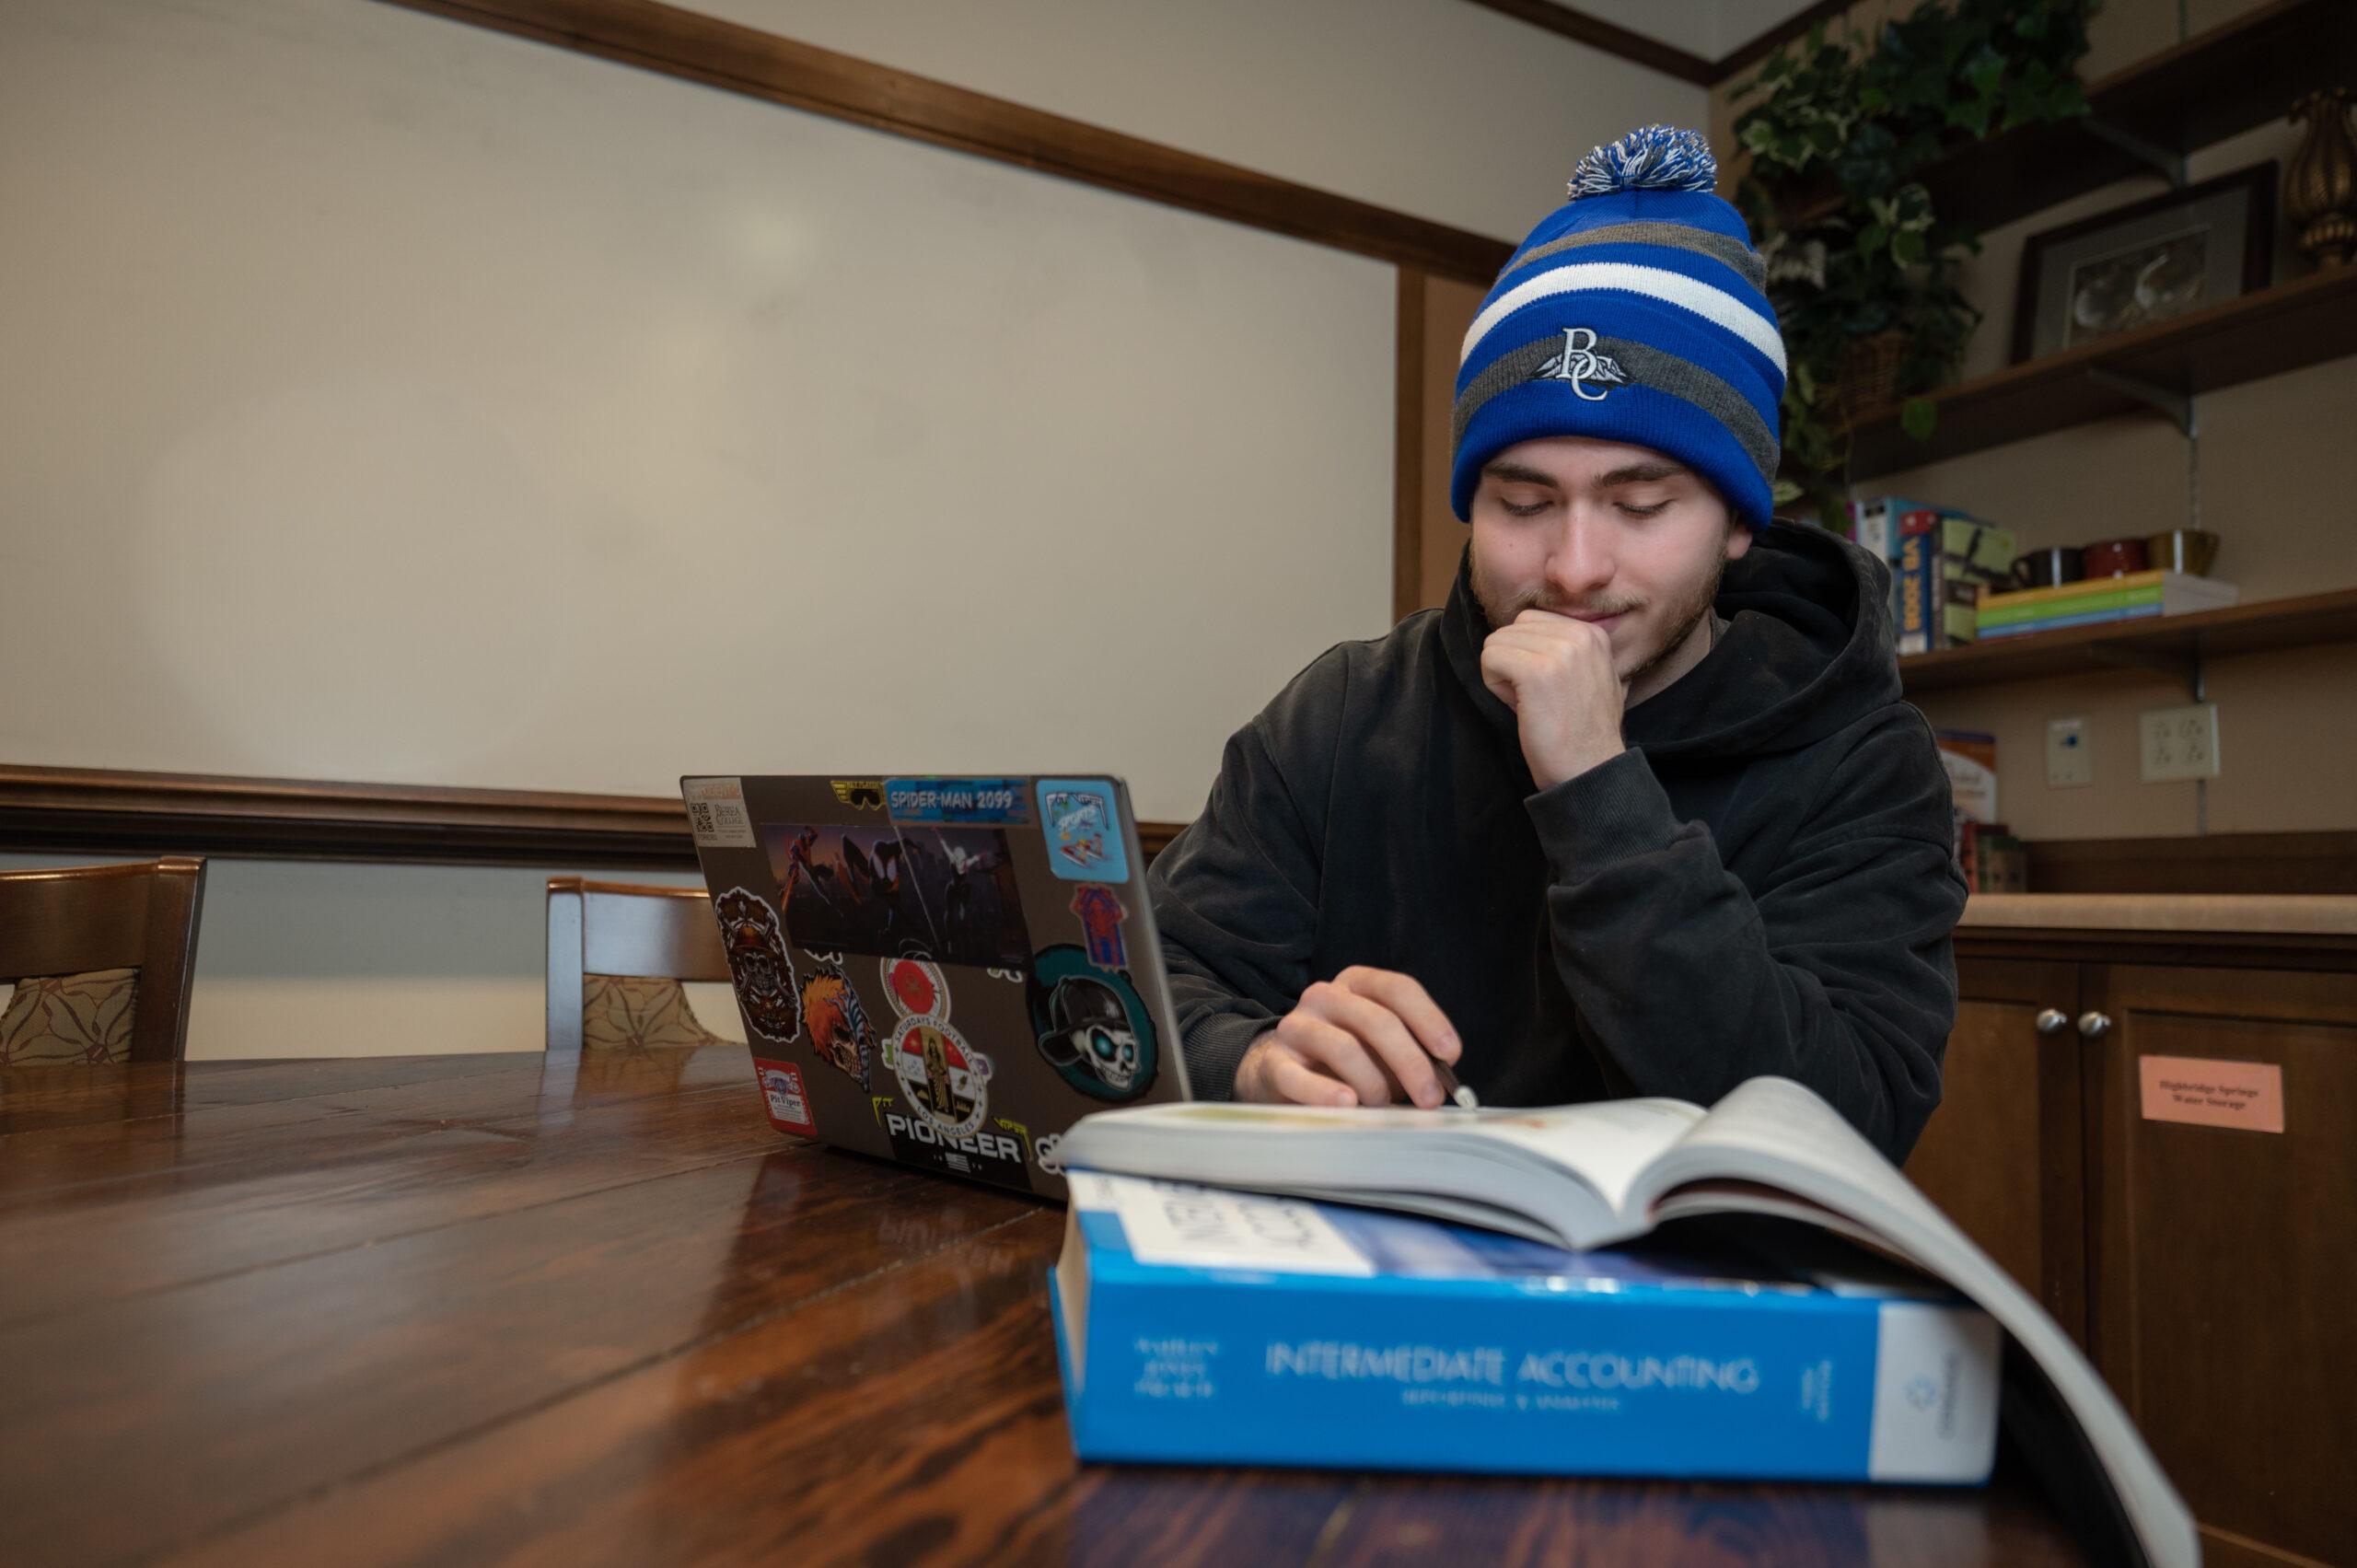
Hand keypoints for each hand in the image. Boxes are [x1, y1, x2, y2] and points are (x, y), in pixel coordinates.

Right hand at [1236, 966, 1461, 1108]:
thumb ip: (1408, 1052)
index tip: (1450, 1054)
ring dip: (1374, 1084)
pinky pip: (1299, 1077)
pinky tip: (1347, 1104)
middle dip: (1411, 1062)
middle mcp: (1325, 996)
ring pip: (1346, 1049)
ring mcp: (1296, 1026)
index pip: (1398, 989)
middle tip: (1430, 1098)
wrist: (1279, 1071)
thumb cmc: (1344, 1061)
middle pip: (1378, 1021)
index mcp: (1356, 984)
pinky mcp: (1274, 1062)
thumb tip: (1441, 1081)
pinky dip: (1326, 1093)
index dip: (1430, 1020)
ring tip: (1382, 1106)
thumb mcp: (1378, 1046)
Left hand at [1478, 608, 1627, 789]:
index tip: (1546, 687)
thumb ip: (1569, 649)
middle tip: (1534, 698)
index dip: (1527, 654)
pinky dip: (1494, 686)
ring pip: (1496, 642)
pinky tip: (1520, 707)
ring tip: (1530, 703)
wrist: (1590, 770)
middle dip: (1512, 662)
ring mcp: (1559, 651)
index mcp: (1592, 633)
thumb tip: (1528, 630)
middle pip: (1511, 628)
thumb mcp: (1592, 677)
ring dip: (1502, 675)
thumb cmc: (1583, 732)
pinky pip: (1489, 659)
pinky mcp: (1536, 671)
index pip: (1530, 620)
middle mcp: (1580, 634)